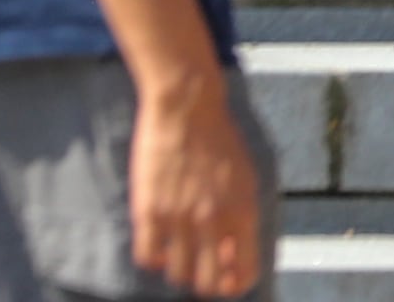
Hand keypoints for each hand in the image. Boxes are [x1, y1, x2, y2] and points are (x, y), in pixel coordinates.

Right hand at [128, 71, 261, 299]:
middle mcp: (213, 220)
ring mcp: (179, 217)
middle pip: (208, 283)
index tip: (228, 282)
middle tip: (202, 272)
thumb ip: (242, 220)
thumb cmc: (221, 143)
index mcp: (243, 212)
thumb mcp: (246, 180)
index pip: (244, 273)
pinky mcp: (149, 210)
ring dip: (180, 270)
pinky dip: (154, 258)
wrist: (188, 110)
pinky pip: (148, 256)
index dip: (236, 284)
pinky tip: (160, 244)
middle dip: (207, 284)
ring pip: (177, 274)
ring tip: (181, 254)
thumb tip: (232, 259)